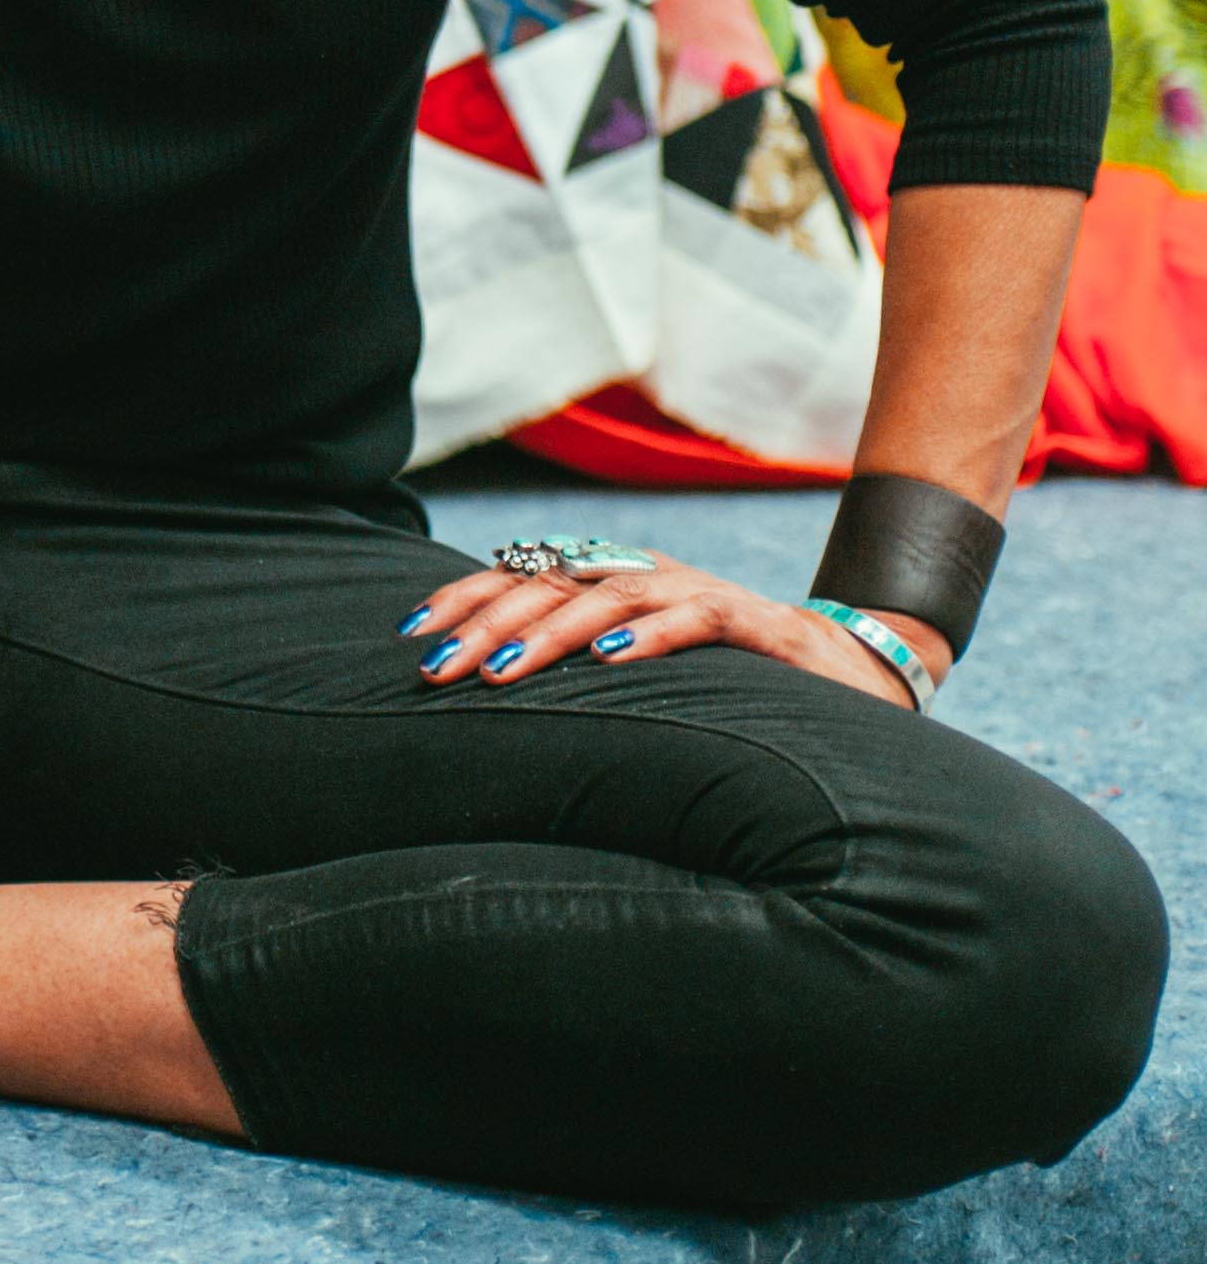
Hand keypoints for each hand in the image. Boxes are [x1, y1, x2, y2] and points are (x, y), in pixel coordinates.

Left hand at [401, 547, 947, 707]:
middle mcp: (650, 578)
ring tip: (497, 669)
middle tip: (434, 667)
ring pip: (609, 599)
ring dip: (548, 633)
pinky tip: (609, 657)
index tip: (409, 632)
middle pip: (552, 584)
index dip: (465, 597)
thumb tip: (483, 686)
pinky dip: (649, 635)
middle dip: (486, 624)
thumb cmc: (731, 681)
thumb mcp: (641, 672)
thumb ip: (577, 665)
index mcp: (615, 583)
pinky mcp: (756, 626)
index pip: (524, 576)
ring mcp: (702, 596)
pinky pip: (696, 620)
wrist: (855, 672)